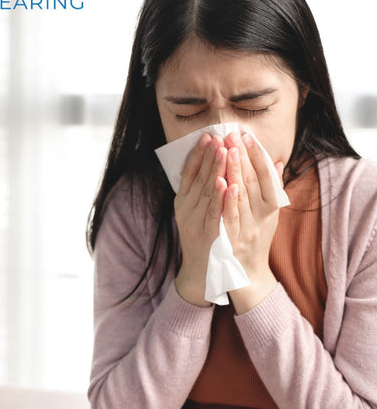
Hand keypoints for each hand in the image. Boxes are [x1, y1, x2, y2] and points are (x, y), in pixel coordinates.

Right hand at [173, 133, 227, 306]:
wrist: (203, 272)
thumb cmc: (204, 238)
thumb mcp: (198, 211)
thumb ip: (203, 189)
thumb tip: (214, 164)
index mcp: (183, 201)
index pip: (189, 172)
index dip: (198, 154)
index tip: (207, 136)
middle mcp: (186, 209)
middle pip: (198, 178)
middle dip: (209, 156)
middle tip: (219, 136)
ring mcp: (196, 222)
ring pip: (206, 192)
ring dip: (216, 170)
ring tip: (224, 151)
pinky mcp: (208, 234)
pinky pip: (215, 213)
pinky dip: (220, 198)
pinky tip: (227, 184)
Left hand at [222, 130, 283, 312]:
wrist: (244, 274)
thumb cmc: (255, 238)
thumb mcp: (268, 214)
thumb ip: (272, 188)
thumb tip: (278, 161)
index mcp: (271, 209)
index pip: (266, 176)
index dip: (257, 155)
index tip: (247, 135)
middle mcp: (261, 218)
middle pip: (253, 181)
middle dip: (242, 155)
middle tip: (231, 133)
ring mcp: (247, 228)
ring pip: (241, 196)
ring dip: (234, 170)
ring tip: (226, 147)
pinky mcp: (231, 239)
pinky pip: (229, 216)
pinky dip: (227, 198)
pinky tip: (222, 181)